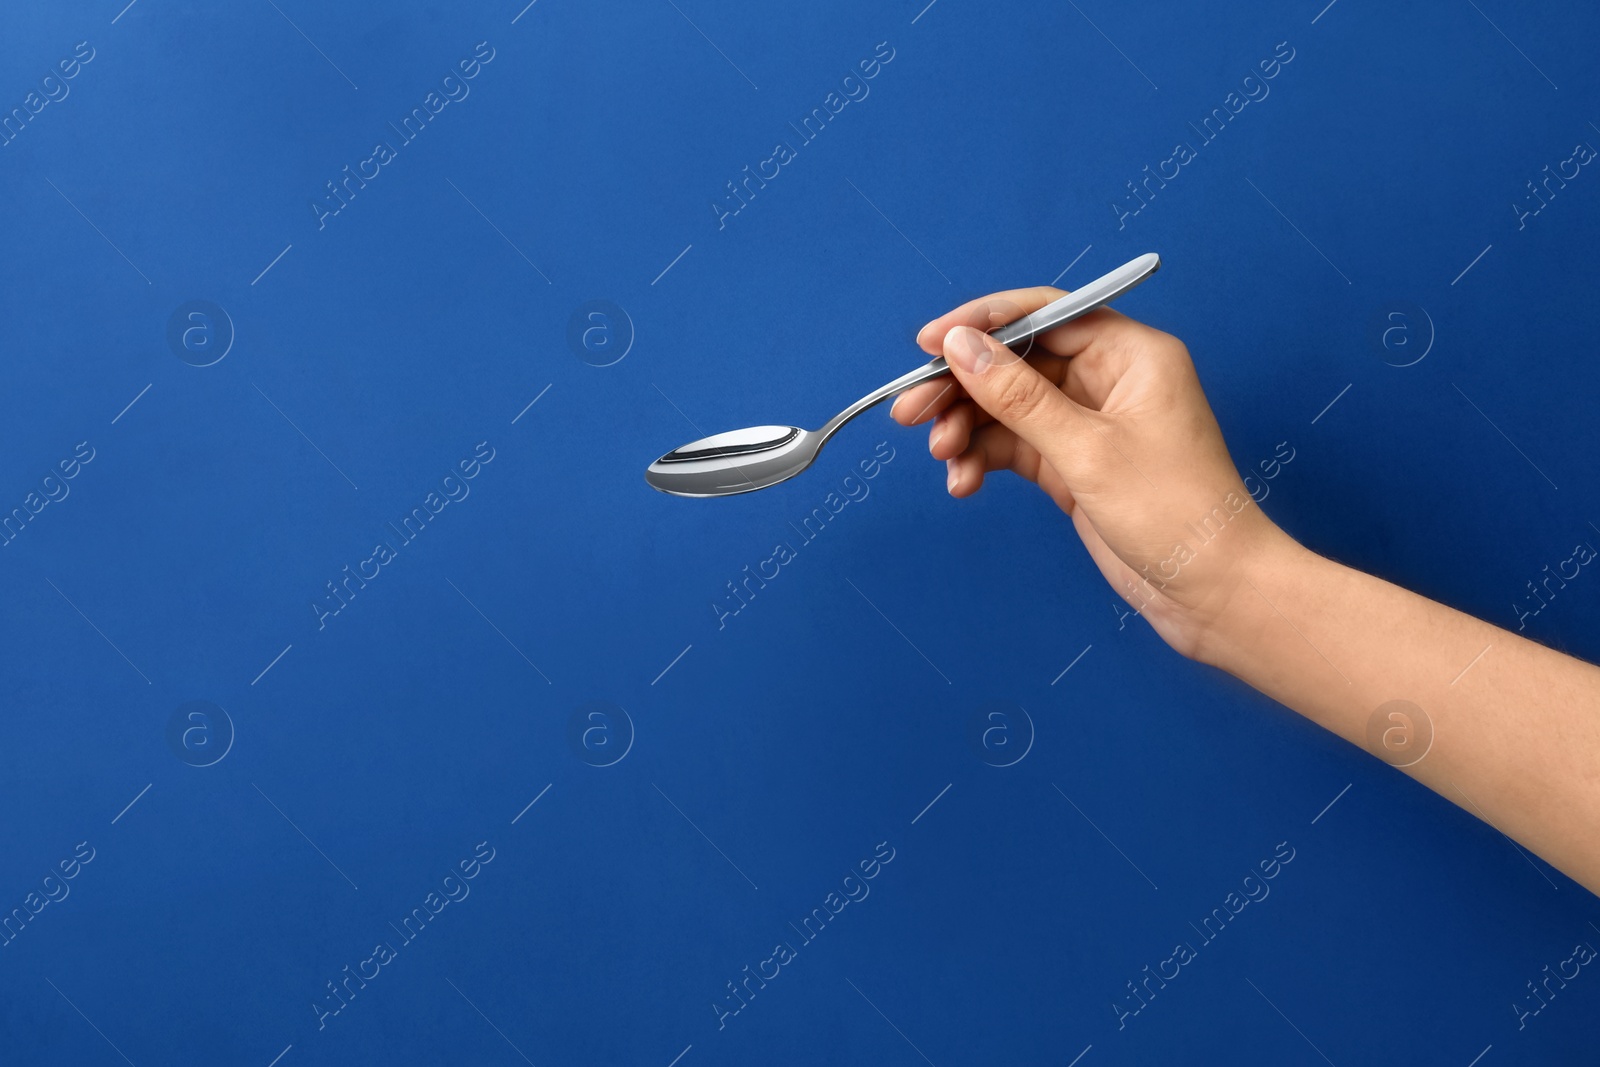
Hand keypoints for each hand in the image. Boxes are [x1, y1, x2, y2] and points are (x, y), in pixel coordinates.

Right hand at [889, 287, 1299, 658]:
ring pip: (1007, 408)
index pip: (1044, 314)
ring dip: (967, 429)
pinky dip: (983, 460)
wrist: (1212, 590)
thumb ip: (1017, 396)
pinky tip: (963, 482)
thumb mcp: (1086, 449)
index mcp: (1129, 354)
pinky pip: (1014, 447)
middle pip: (1016, 362)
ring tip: (942, 457)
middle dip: (961, 387)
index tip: (929, 345)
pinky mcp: (1074, 465)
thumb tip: (961, 347)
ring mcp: (1089, 424)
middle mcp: (1108, 379)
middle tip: (910, 412)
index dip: (982, 324)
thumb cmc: (1176, 512)